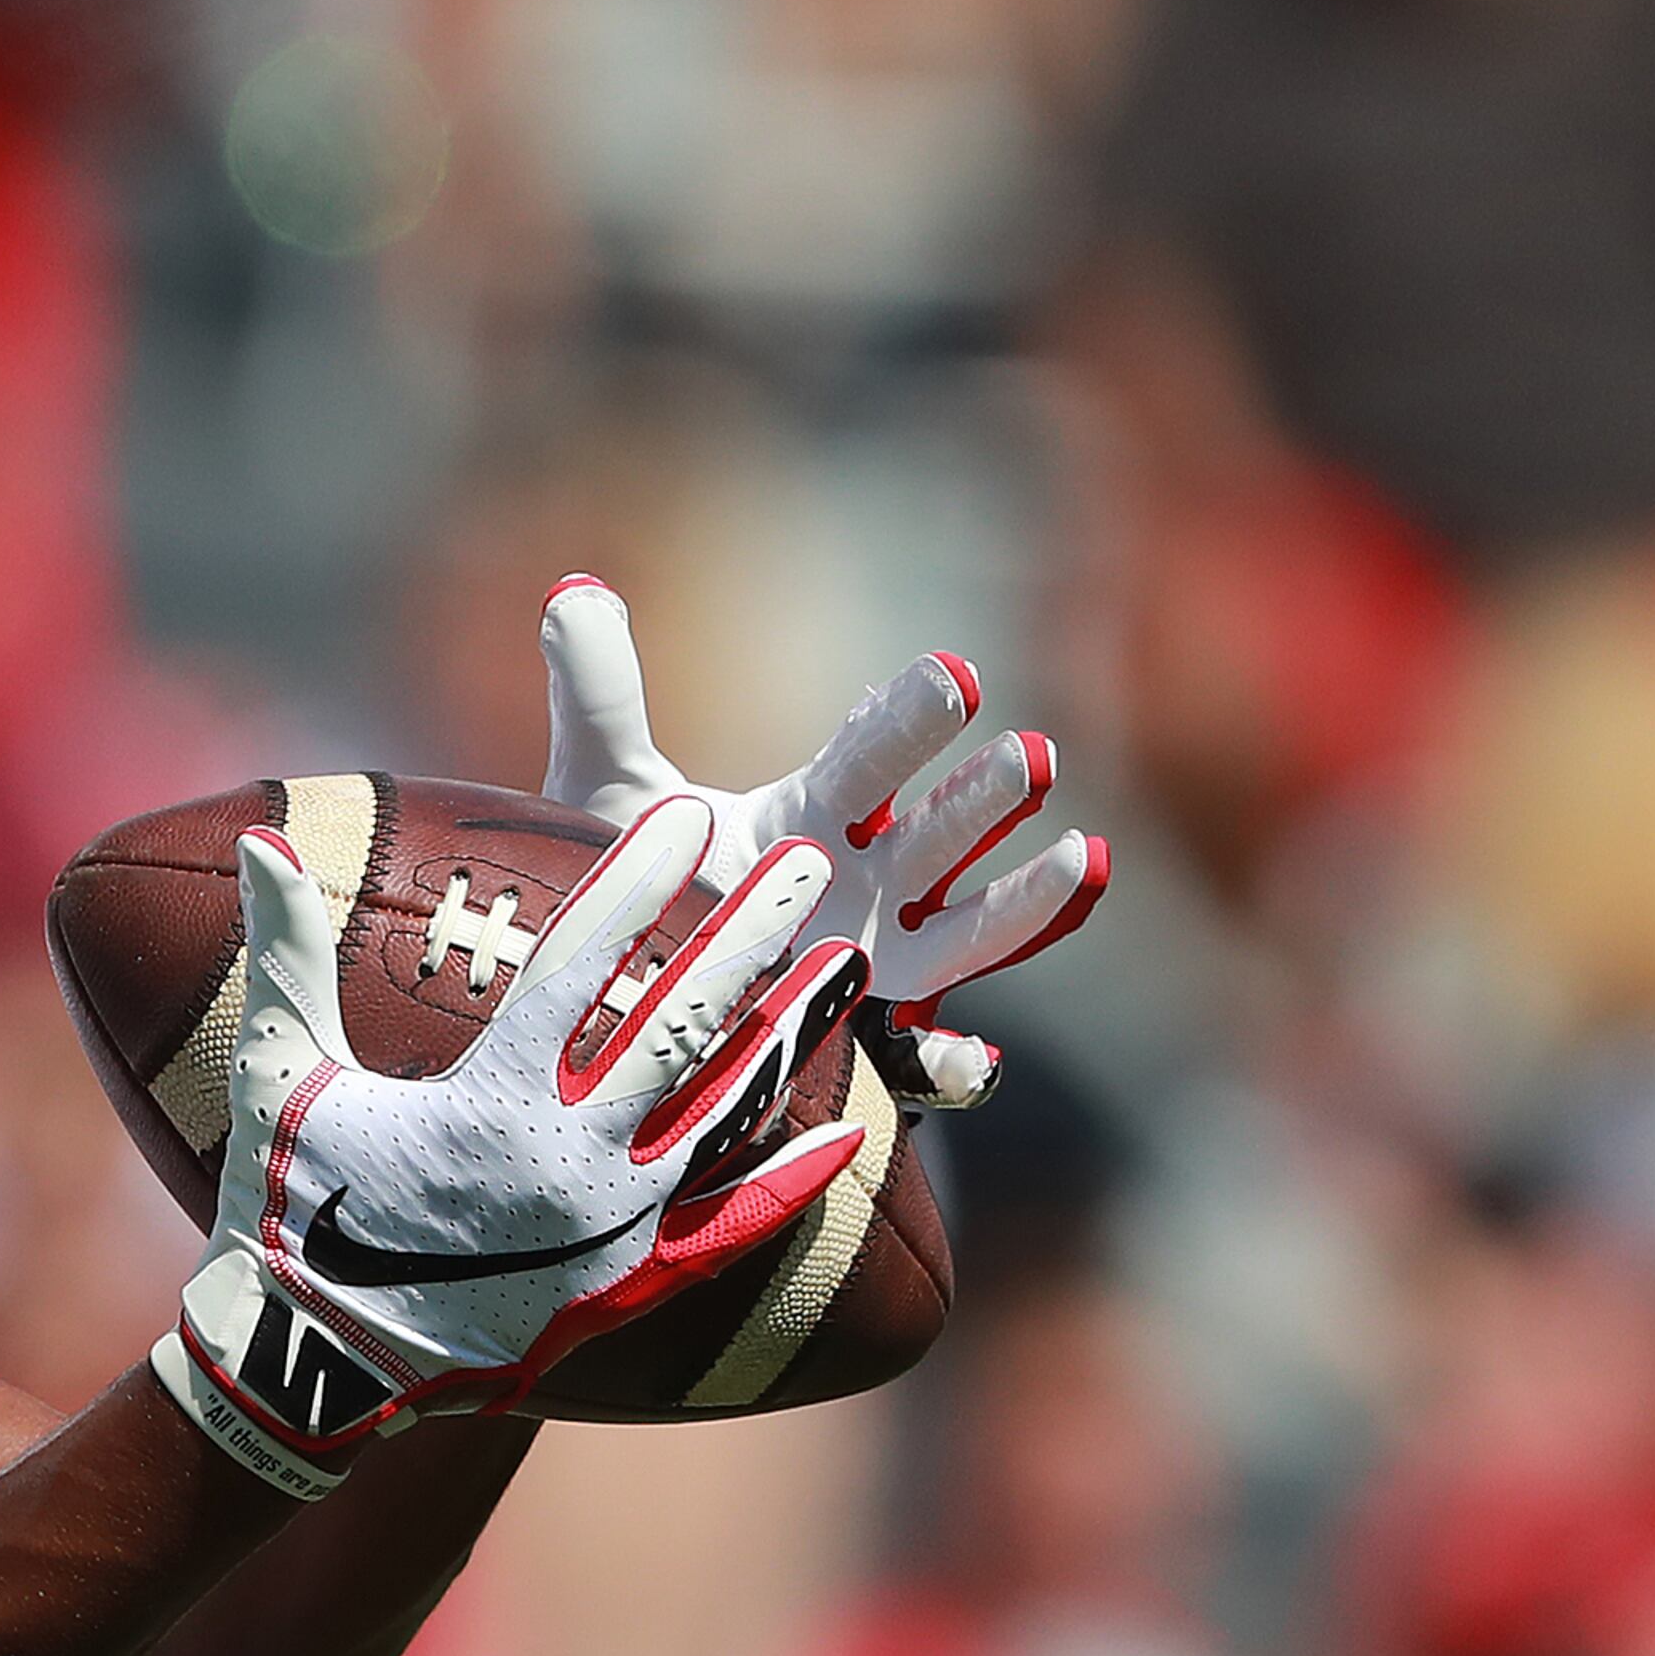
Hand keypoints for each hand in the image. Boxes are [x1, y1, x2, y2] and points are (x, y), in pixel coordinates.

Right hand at [150, 798, 874, 1497]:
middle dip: (749, 937)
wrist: (310, 1364)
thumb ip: (285, 954)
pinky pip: (728, 1230)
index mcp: (485, 1101)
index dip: (637, 886)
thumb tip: (264, 840)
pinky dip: (787, 1182)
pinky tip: (848, 1135)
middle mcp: (565, 1159)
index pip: (581, 969)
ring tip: (845, 965)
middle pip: (680, 1028)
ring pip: (723, 1116)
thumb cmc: (284, 1205)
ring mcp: (607, 1226)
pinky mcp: (624, 1284)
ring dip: (789, 1035)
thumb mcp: (275, 1073)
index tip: (689, 816)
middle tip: (805, 866)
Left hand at [538, 574, 1109, 1108]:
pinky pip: (924, 1062)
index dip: (909, 720)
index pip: (872, 755)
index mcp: (816, 812)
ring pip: (962, 932)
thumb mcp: (603, 790)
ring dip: (1022, 903)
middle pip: (935, 834)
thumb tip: (572, 593)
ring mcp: (873, 964)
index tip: (952, 679)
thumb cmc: (620, 882)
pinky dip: (956, 1062)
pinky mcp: (858, 1045)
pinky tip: (977, 1058)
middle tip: (1032, 756)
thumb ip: (600, 697)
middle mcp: (865, 882)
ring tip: (1081, 861)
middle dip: (982, 800)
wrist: (599, 1001)